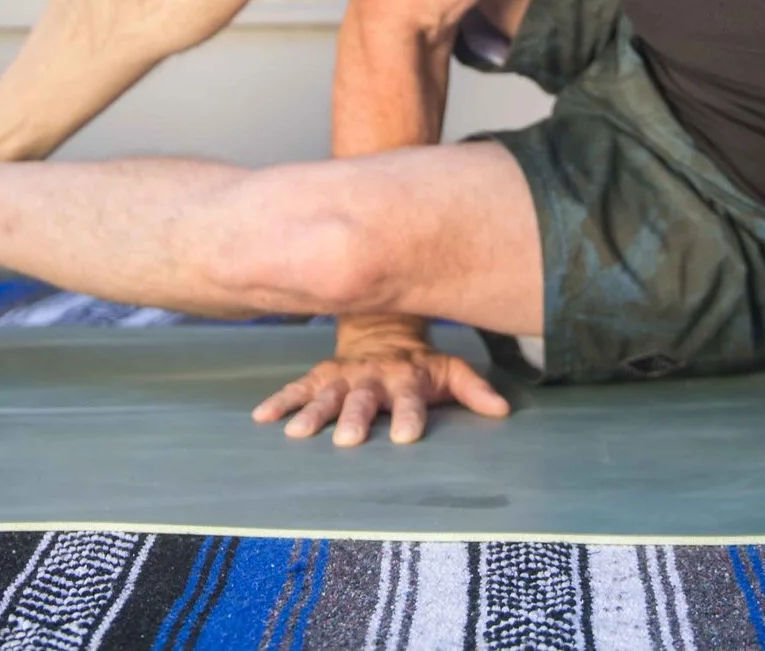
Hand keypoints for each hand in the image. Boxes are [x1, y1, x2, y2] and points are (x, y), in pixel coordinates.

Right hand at [252, 315, 511, 445]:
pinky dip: (280, 401)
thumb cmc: (418, 360)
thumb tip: (503, 410)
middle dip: (354, 418)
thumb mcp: (449, 368)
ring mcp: (343, 376)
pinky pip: (297, 388)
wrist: (381, 324)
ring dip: (312, 413)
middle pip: (363, 399)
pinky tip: (262, 418)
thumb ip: (473, 389)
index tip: (405, 438)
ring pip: (326, 395)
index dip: (409, 416)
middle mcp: (371, 377)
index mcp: (405, 377)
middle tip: (348, 440)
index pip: (410, 398)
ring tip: (298, 433)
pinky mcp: (320, 376)